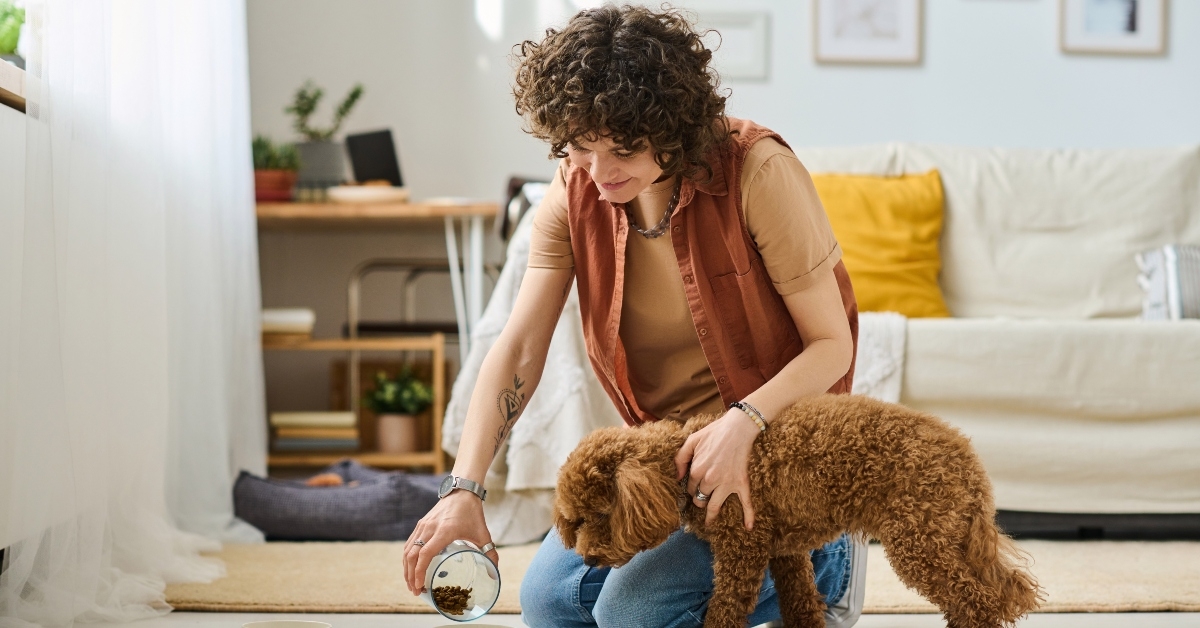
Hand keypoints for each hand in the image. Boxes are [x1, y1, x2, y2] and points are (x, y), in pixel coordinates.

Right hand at [403, 489, 497, 594]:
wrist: (462, 491)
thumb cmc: (472, 512)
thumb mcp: (483, 533)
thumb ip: (490, 553)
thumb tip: (495, 573)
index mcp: (444, 531)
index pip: (425, 554)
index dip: (419, 572)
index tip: (420, 587)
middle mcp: (430, 528)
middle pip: (412, 555)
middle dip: (410, 576)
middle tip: (415, 592)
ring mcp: (423, 525)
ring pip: (408, 550)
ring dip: (407, 569)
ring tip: (412, 584)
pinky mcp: (420, 524)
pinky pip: (410, 544)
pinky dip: (407, 558)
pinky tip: (410, 568)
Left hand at [674, 409, 760, 528]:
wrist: (738, 428)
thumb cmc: (714, 432)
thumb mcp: (691, 441)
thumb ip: (680, 458)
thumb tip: (677, 476)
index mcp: (696, 470)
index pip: (689, 487)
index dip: (690, 487)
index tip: (692, 487)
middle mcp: (710, 481)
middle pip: (700, 498)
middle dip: (699, 500)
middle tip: (700, 499)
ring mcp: (726, 484)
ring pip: (714, 506)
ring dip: (710, 514)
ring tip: (708, 521)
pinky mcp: (741, 483)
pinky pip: (745, 503)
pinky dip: (748, 516)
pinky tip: (748, 527)